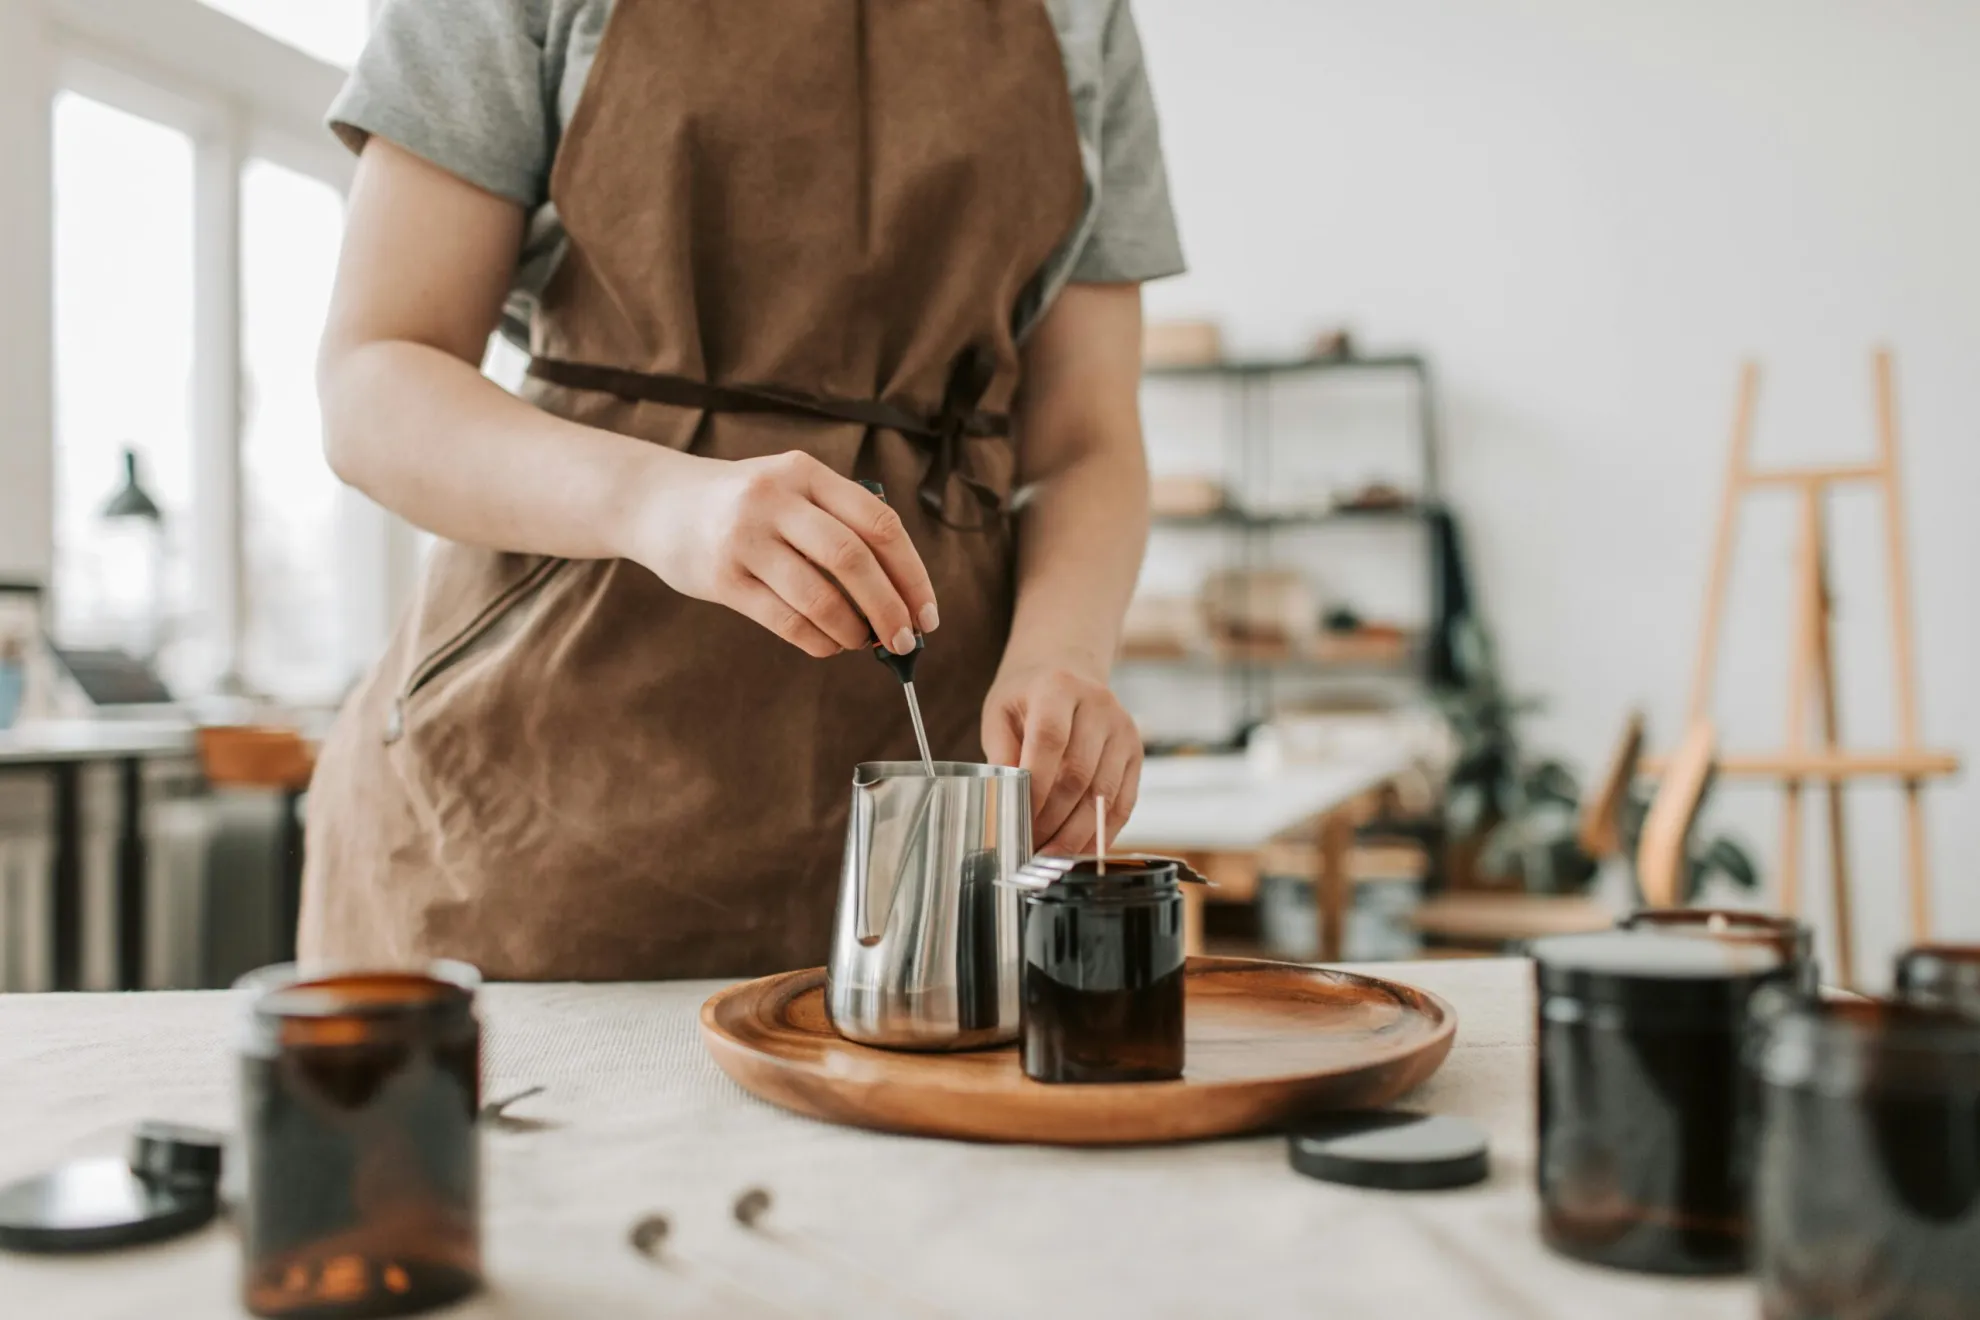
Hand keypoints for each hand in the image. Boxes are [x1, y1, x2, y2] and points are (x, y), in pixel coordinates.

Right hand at [622, 450, 937, 658]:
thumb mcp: (792, 489)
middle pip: (852, 558)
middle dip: (889, 608)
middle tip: (906, 641)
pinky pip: (784, 619)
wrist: (659, 502)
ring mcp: (744, 537)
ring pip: (818, 595)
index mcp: (806, 472)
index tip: (927, 612)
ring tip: (865, 643)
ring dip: (853, 629)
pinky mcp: (720, 576)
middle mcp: (775, 498)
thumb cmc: (746, 505)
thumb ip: (840, 524)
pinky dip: (818, 640)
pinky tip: (830, 645)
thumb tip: (900, 597)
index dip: (912, 572)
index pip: (878, 522)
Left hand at [982, 664, 1142, 853]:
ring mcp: (1123, 729)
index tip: (1018, 816)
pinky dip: (1101, 833)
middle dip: (1052, 818)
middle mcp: (1099, 705)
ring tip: (1049, 855)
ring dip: (1076, 833)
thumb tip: (1005, 802)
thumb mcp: (1001, 713)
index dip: (1037, 784)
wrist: (1066, 670)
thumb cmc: (1027, 697)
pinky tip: (1079, 850)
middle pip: (1080, 773)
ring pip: (1103, 794)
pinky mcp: (1136, 753)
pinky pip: (1123, 803)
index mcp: (1059, 687)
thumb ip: (1001, 754)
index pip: (1051, 740)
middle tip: (1029, 845)